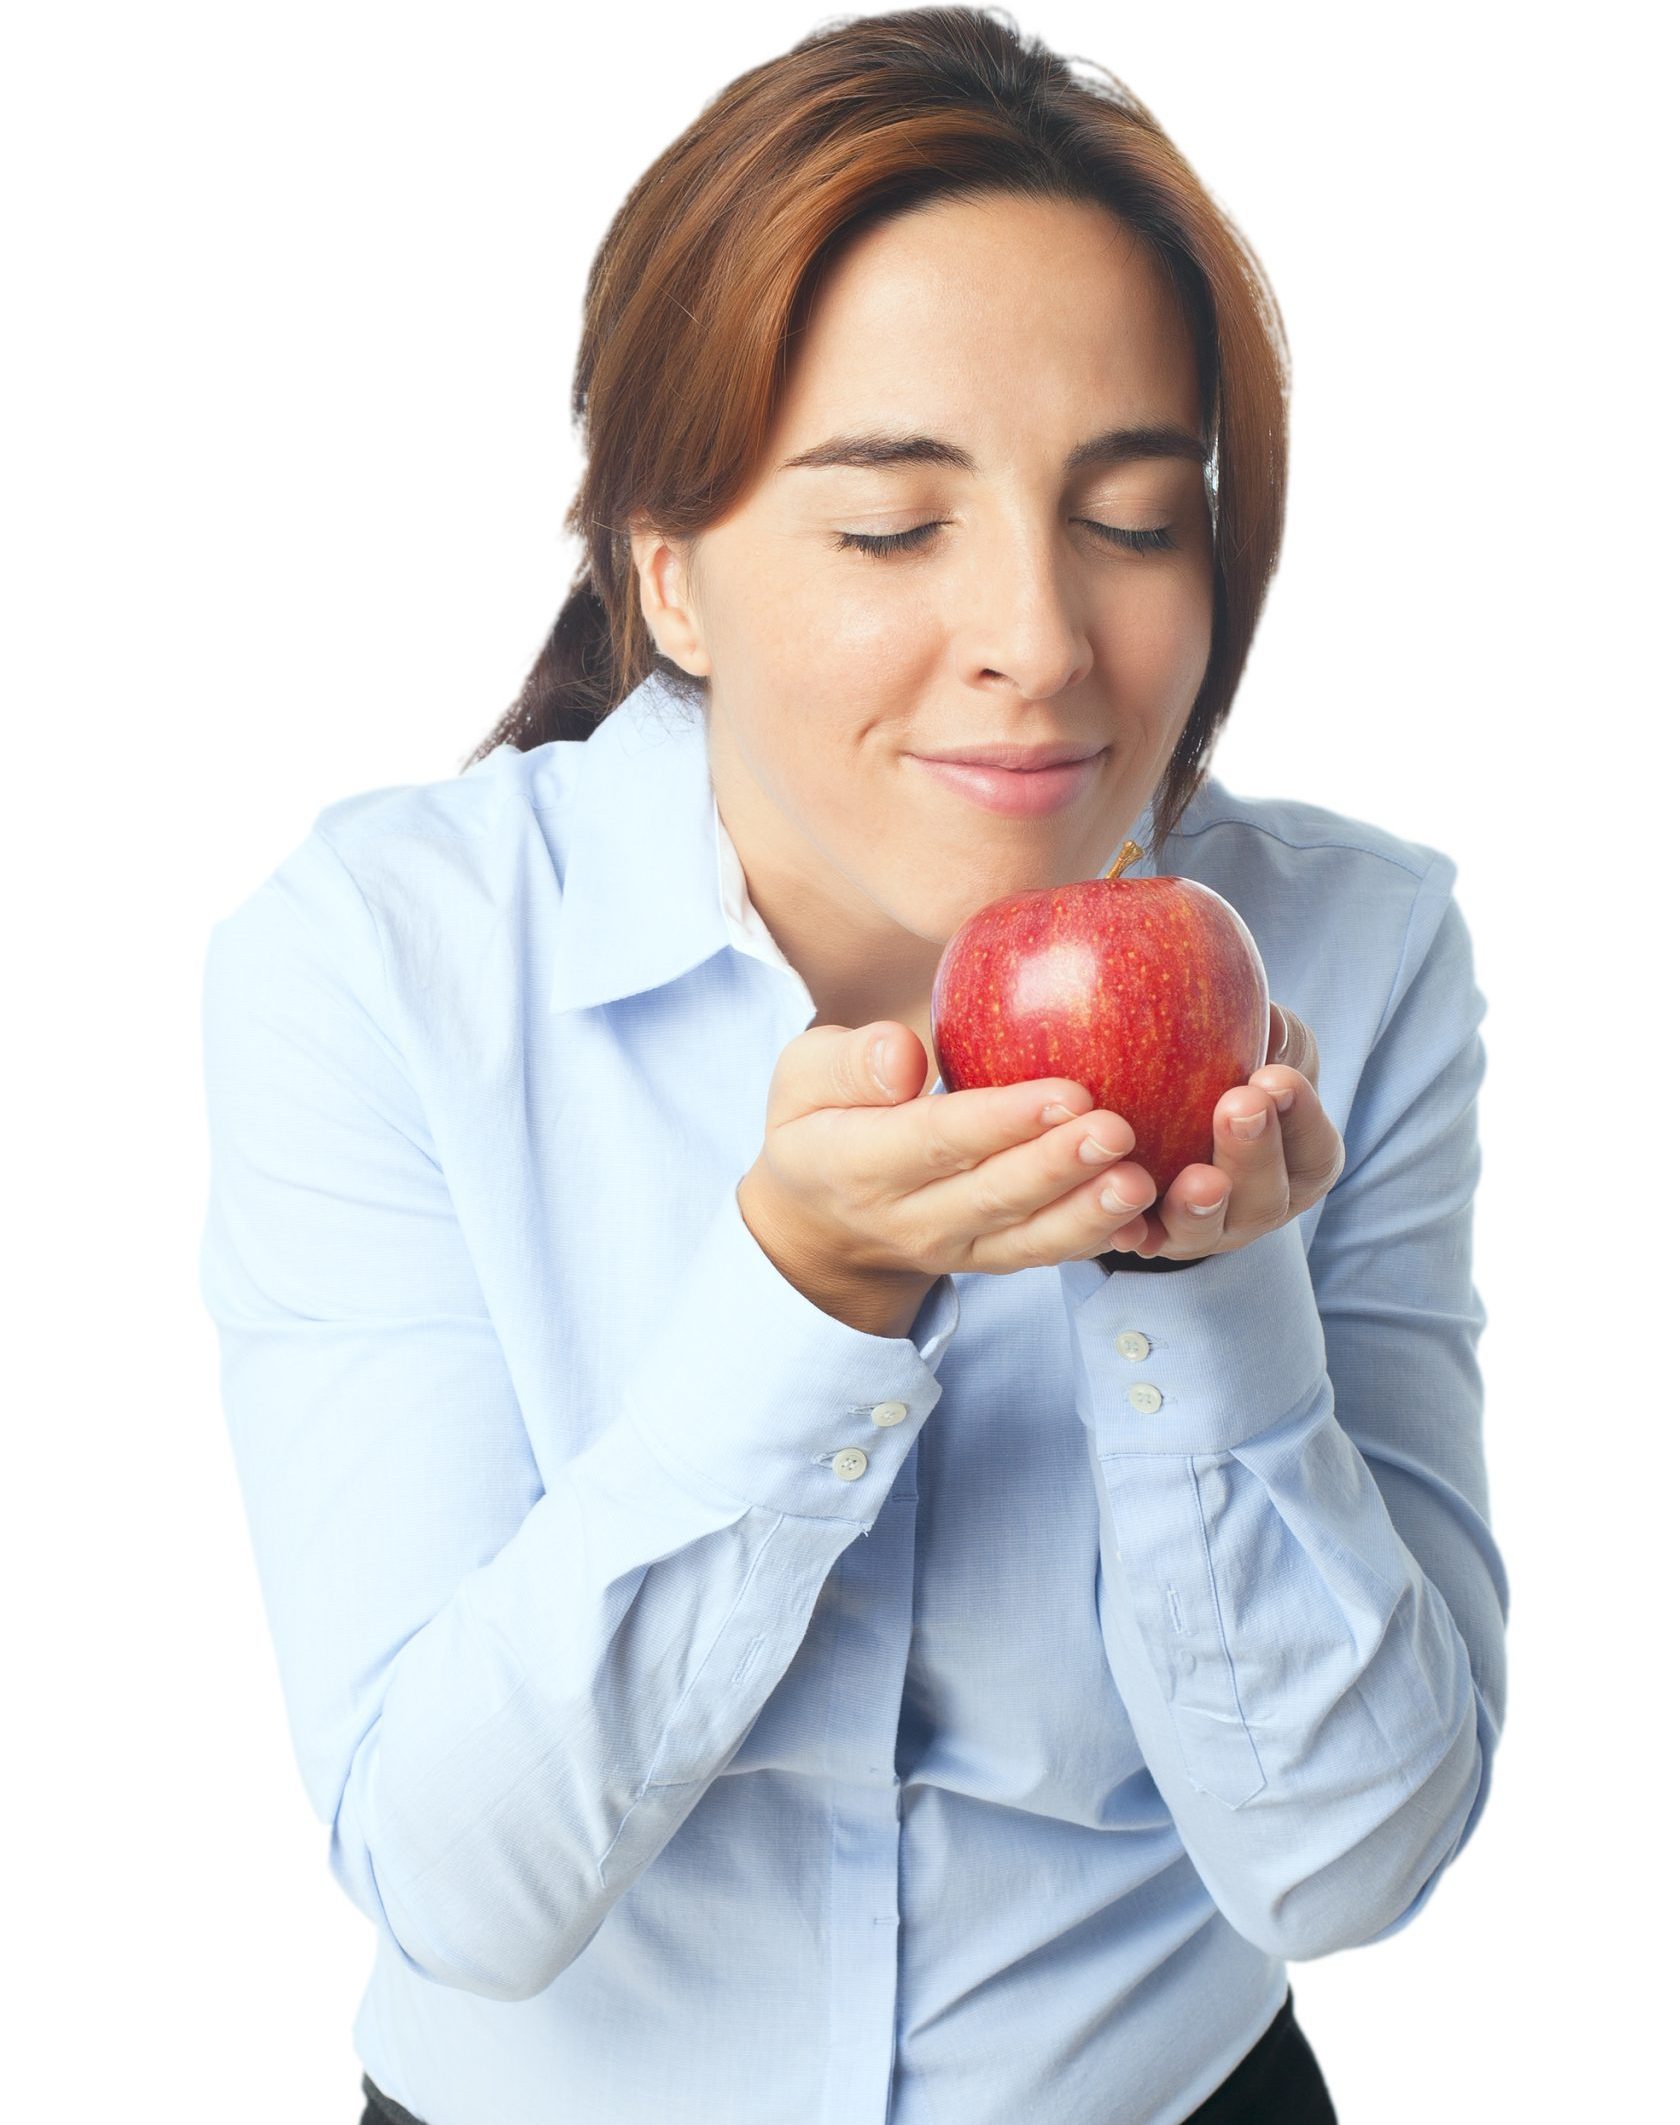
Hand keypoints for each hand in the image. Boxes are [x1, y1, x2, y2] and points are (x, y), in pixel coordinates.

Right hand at [736, 1020, 1162, 1335]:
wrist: (820, 1226)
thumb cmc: (820, 1123)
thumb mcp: (801, 1079)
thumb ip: (846, 1062)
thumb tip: (904, 1058)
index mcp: (857, 1163)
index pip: (936, 1141)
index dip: (1001, 1121)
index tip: (1065, 1090)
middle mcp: (910, 1217)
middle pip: (994, 1195)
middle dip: (1059, 1165)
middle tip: (1119, 1130)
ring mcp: (955, 1247)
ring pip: (1027, 1237)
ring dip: (1088, 1213)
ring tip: (1142, 1182)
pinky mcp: (990, 1260)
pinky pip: (1044, 1253)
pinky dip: (1094, 1238)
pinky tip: (1147, 1212)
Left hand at [1112, 1002, 1345, 1263]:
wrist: (1150, 1101)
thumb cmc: (1218, 1061)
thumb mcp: (1252, 1035)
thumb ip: (1259, 1022)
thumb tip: (1255, 997)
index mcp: (1298, 1159)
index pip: (1313, 1146)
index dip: (1300, 1116)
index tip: (1275, 1076)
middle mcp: (1257, 1205)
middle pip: (1265, 1196)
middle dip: (1254, 1152)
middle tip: (1239, 1105)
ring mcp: (1204, 1230)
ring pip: (1208, 1230)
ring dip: (1201, 1205)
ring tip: (1196, 1179)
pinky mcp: (1149, 1237)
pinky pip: (1142, 1242)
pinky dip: (1135, 1234)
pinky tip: (1123, 1222)